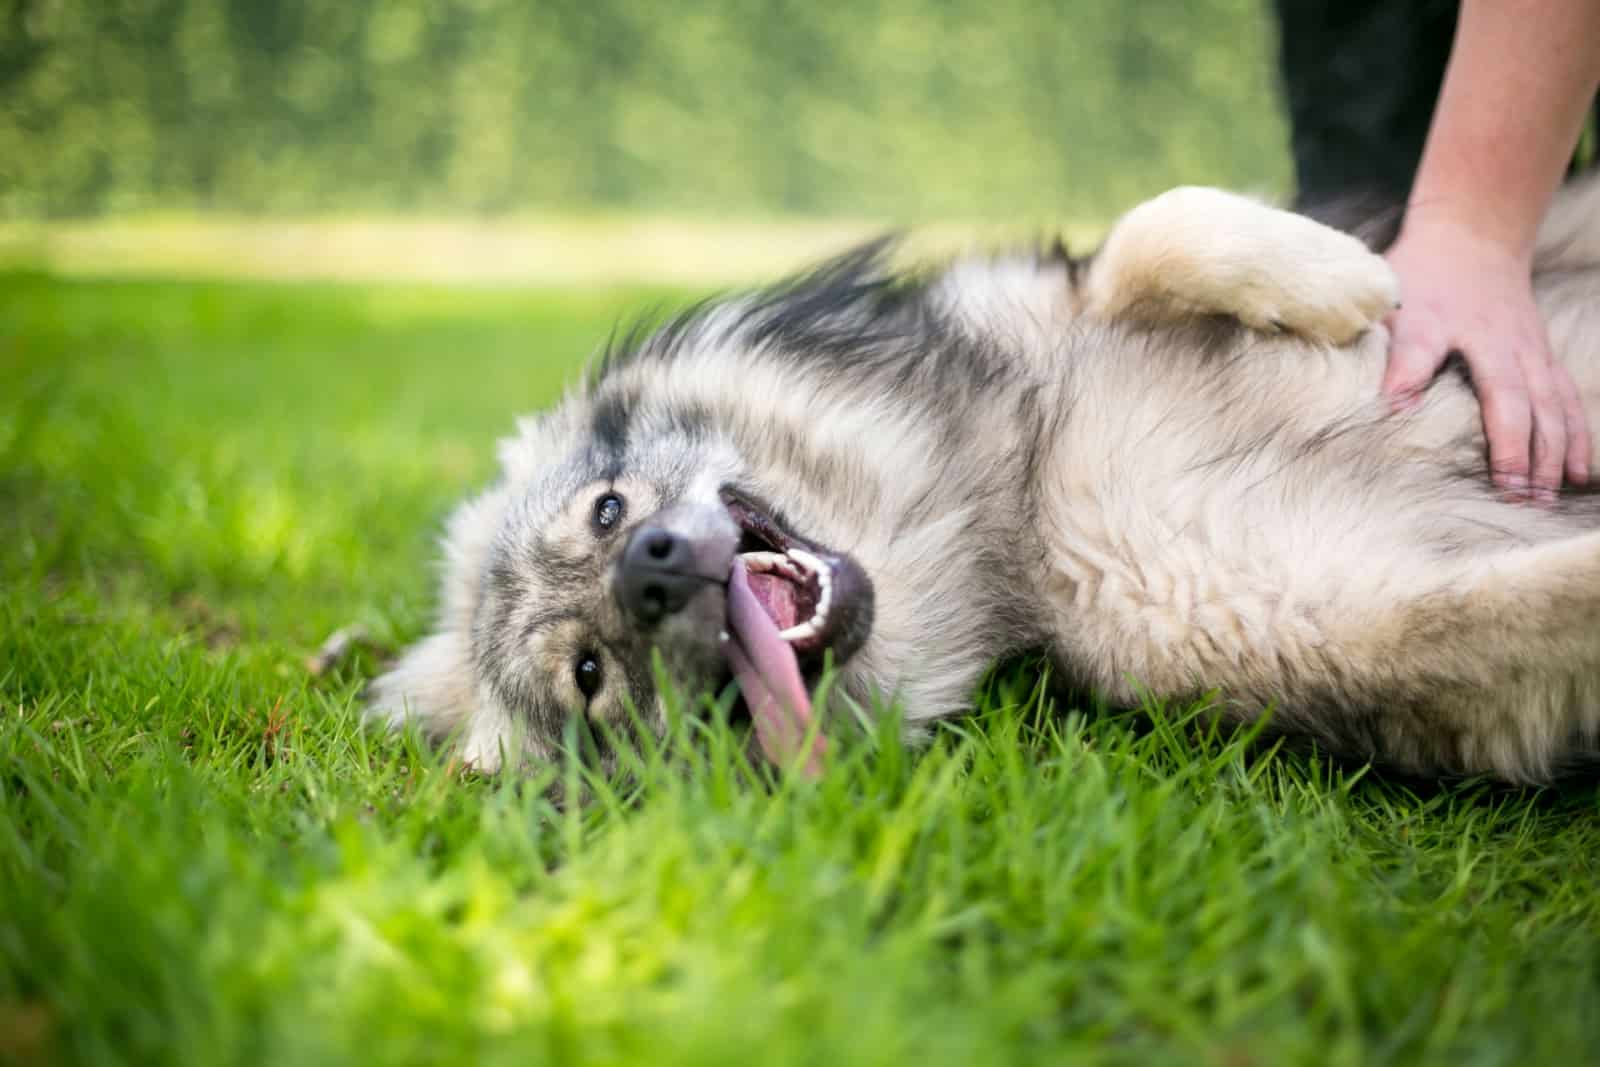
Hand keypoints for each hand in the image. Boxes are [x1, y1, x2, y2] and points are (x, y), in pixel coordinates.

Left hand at [1382, 220, 1589, 499]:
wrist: (1469, 237)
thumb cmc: (1424, 278)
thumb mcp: (1402, 309)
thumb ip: (1403, 356)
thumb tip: (1393, 405)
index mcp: (1481, 341)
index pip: (1500, 398)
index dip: (1503, 441)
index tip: (1505, 481)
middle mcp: (1516, 349)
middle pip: (1535, 410)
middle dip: (1535, 458)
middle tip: (1527, 501)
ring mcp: (1535, 353)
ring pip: (1557, 408)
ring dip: (1559, 452)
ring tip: (1555, 495)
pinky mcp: (1543, 357)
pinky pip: (1567, 400)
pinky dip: (1577, 434)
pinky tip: (1581, 470)